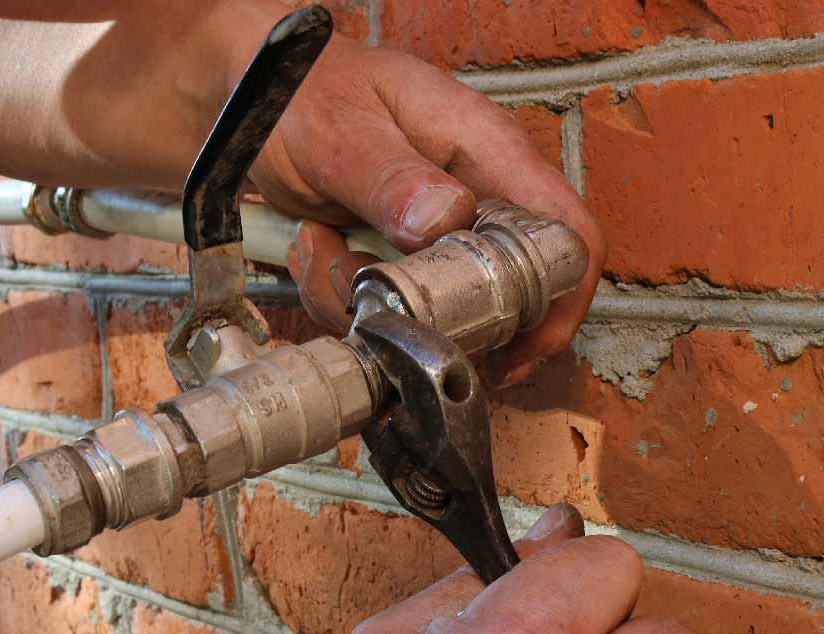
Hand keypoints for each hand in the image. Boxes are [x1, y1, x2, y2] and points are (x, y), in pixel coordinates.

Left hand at [247, 9, 604, 386]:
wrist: (255, 97)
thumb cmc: (304, 91)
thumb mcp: (339, 131)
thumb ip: (391, 178)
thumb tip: (448, 222)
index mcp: (488, 152)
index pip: (568, 238)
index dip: (558, 305)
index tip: (512, 352)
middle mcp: (477, 195)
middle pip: (503, 296)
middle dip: (434, 315)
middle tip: (371, 295)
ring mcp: (439, 230)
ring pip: (436, 311)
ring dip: (369, 301)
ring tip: (321, 242)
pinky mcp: (401, 255)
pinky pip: (389, 307)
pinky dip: (344, 296)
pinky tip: (315, 243)